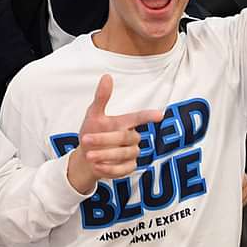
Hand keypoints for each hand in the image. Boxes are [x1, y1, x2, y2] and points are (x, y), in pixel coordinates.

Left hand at [67, 74, 162, 194]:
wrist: (86, 158)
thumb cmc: (92, 132)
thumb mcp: (93, 115)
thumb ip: (101, 98)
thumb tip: (106, 76)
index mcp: (125, 122)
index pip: (139, 117)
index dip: (149, 116)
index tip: (160, 115)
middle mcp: (132, 137)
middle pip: (125, 137)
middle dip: (104, 139)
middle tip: (86, 140)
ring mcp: (133, 153)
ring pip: (124, 154)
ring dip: (105, 155)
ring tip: (89, 156)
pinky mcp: (130, 168)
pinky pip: (123, 169)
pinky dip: (109, 169)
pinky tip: (97, 166)